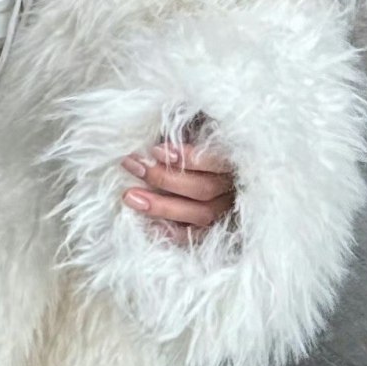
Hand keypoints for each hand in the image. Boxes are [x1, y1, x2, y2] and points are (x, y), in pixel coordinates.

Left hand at [120, 132, 235, 245]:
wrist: (220, 172)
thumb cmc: (202, 143)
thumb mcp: (199, 128)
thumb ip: (187, 128)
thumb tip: (165, 129)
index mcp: (236, 161)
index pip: (217, 161)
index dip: (188, 158)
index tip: (155, 150)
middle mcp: (234, 189)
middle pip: (203, 189)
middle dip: (164, 178)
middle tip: (133, 166)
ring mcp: (227, 211)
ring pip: (200, 214)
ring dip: (162, 206)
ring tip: (130, 197)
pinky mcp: (215, 230)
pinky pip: (196, 237)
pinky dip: (173, 232)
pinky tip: (148, 225)